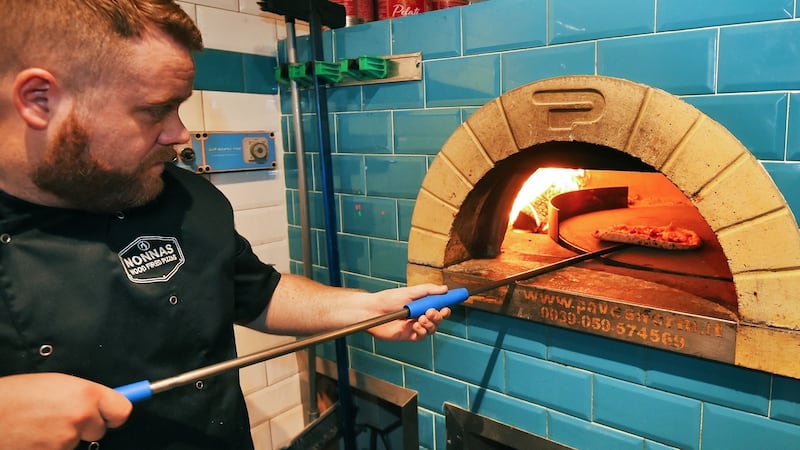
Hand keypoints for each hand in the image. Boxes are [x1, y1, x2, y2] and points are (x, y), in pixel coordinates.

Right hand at [0, 372, 131, 449]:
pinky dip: (50, 447)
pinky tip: (36, 436)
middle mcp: (81, 417)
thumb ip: (84, 394)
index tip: (109, 415)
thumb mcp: (57, 383)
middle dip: (86, 426)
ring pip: (77, 442)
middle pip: (100, 430)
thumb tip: (103, 402)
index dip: (114, 414)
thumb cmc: (16, 395)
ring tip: (41, 424)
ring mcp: (67, 440)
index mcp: (87, 394)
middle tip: (62, 417)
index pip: (122, 411)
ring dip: (65, 437)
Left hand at [367, 283, 451, 340]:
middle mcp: (419, 315)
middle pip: (437, 320)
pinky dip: (422, 331)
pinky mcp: (408, 335)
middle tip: (430, 312)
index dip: (444, 308)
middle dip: (438, 316)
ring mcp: (414, 326)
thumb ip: (428, 290)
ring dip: (430, 324)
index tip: (447, 307)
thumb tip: (444, 289)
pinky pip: (421, 336)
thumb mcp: (410, 291)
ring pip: (431, 329)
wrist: (372, 310)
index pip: (438, 307)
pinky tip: (415, 325)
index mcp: (421, 304)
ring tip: (420, 318)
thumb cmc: (388, 299)